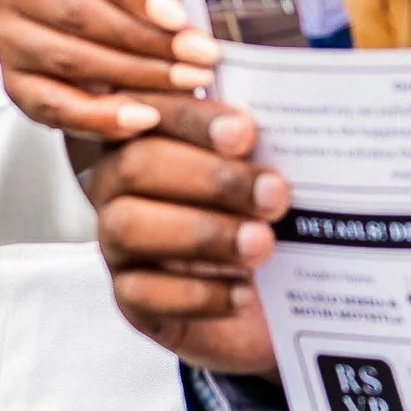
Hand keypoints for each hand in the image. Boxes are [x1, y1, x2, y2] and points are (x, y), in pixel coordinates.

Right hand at [0, 0, 221, 142]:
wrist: (101, 25)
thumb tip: (194, 15)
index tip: (179, 17)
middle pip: (77, 12)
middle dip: (148, 39)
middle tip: (200, 57)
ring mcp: (5, 34)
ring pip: (69, 59)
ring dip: (135, 76)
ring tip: (186, 83)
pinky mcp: (11, 81)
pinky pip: (53, 106)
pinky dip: (101, 117)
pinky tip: (143, 117)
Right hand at [79, 115, 285, 371]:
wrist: (274, 299)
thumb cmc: (269, 217)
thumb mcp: (270, 172)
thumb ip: (266, 143)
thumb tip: (291, 114)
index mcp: (150, 135)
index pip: (155, 110)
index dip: (195, 118)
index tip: (245, 131)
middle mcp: (120, 185)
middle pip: (137, 165)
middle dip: (211, 177)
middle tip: (273, 195)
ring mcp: (119, 244)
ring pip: (129, 226)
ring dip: (203, 233)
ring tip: (261, 244)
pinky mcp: (130, 300)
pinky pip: (144, 294)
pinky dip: (198, 293)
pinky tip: (242, 293)